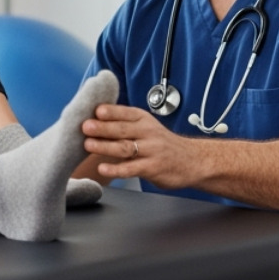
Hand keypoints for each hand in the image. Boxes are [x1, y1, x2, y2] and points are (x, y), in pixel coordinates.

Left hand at [83, 103, 200, 188]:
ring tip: (88, 145)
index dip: (110, 111)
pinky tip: (104, 168)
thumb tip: (94, 120)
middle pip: (122, 129)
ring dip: (105, 146)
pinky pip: (132, 168)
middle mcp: (148, 133)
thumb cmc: (163, 144)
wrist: (193, 160)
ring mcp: (151, 151)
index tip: (95, 110)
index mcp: (144, 120)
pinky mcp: (152, 168)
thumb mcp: (147, 127)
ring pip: (125, 148)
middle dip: (102, 127)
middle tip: (85, 126)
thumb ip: (125, 124)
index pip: (125, 113)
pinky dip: (116, 169)